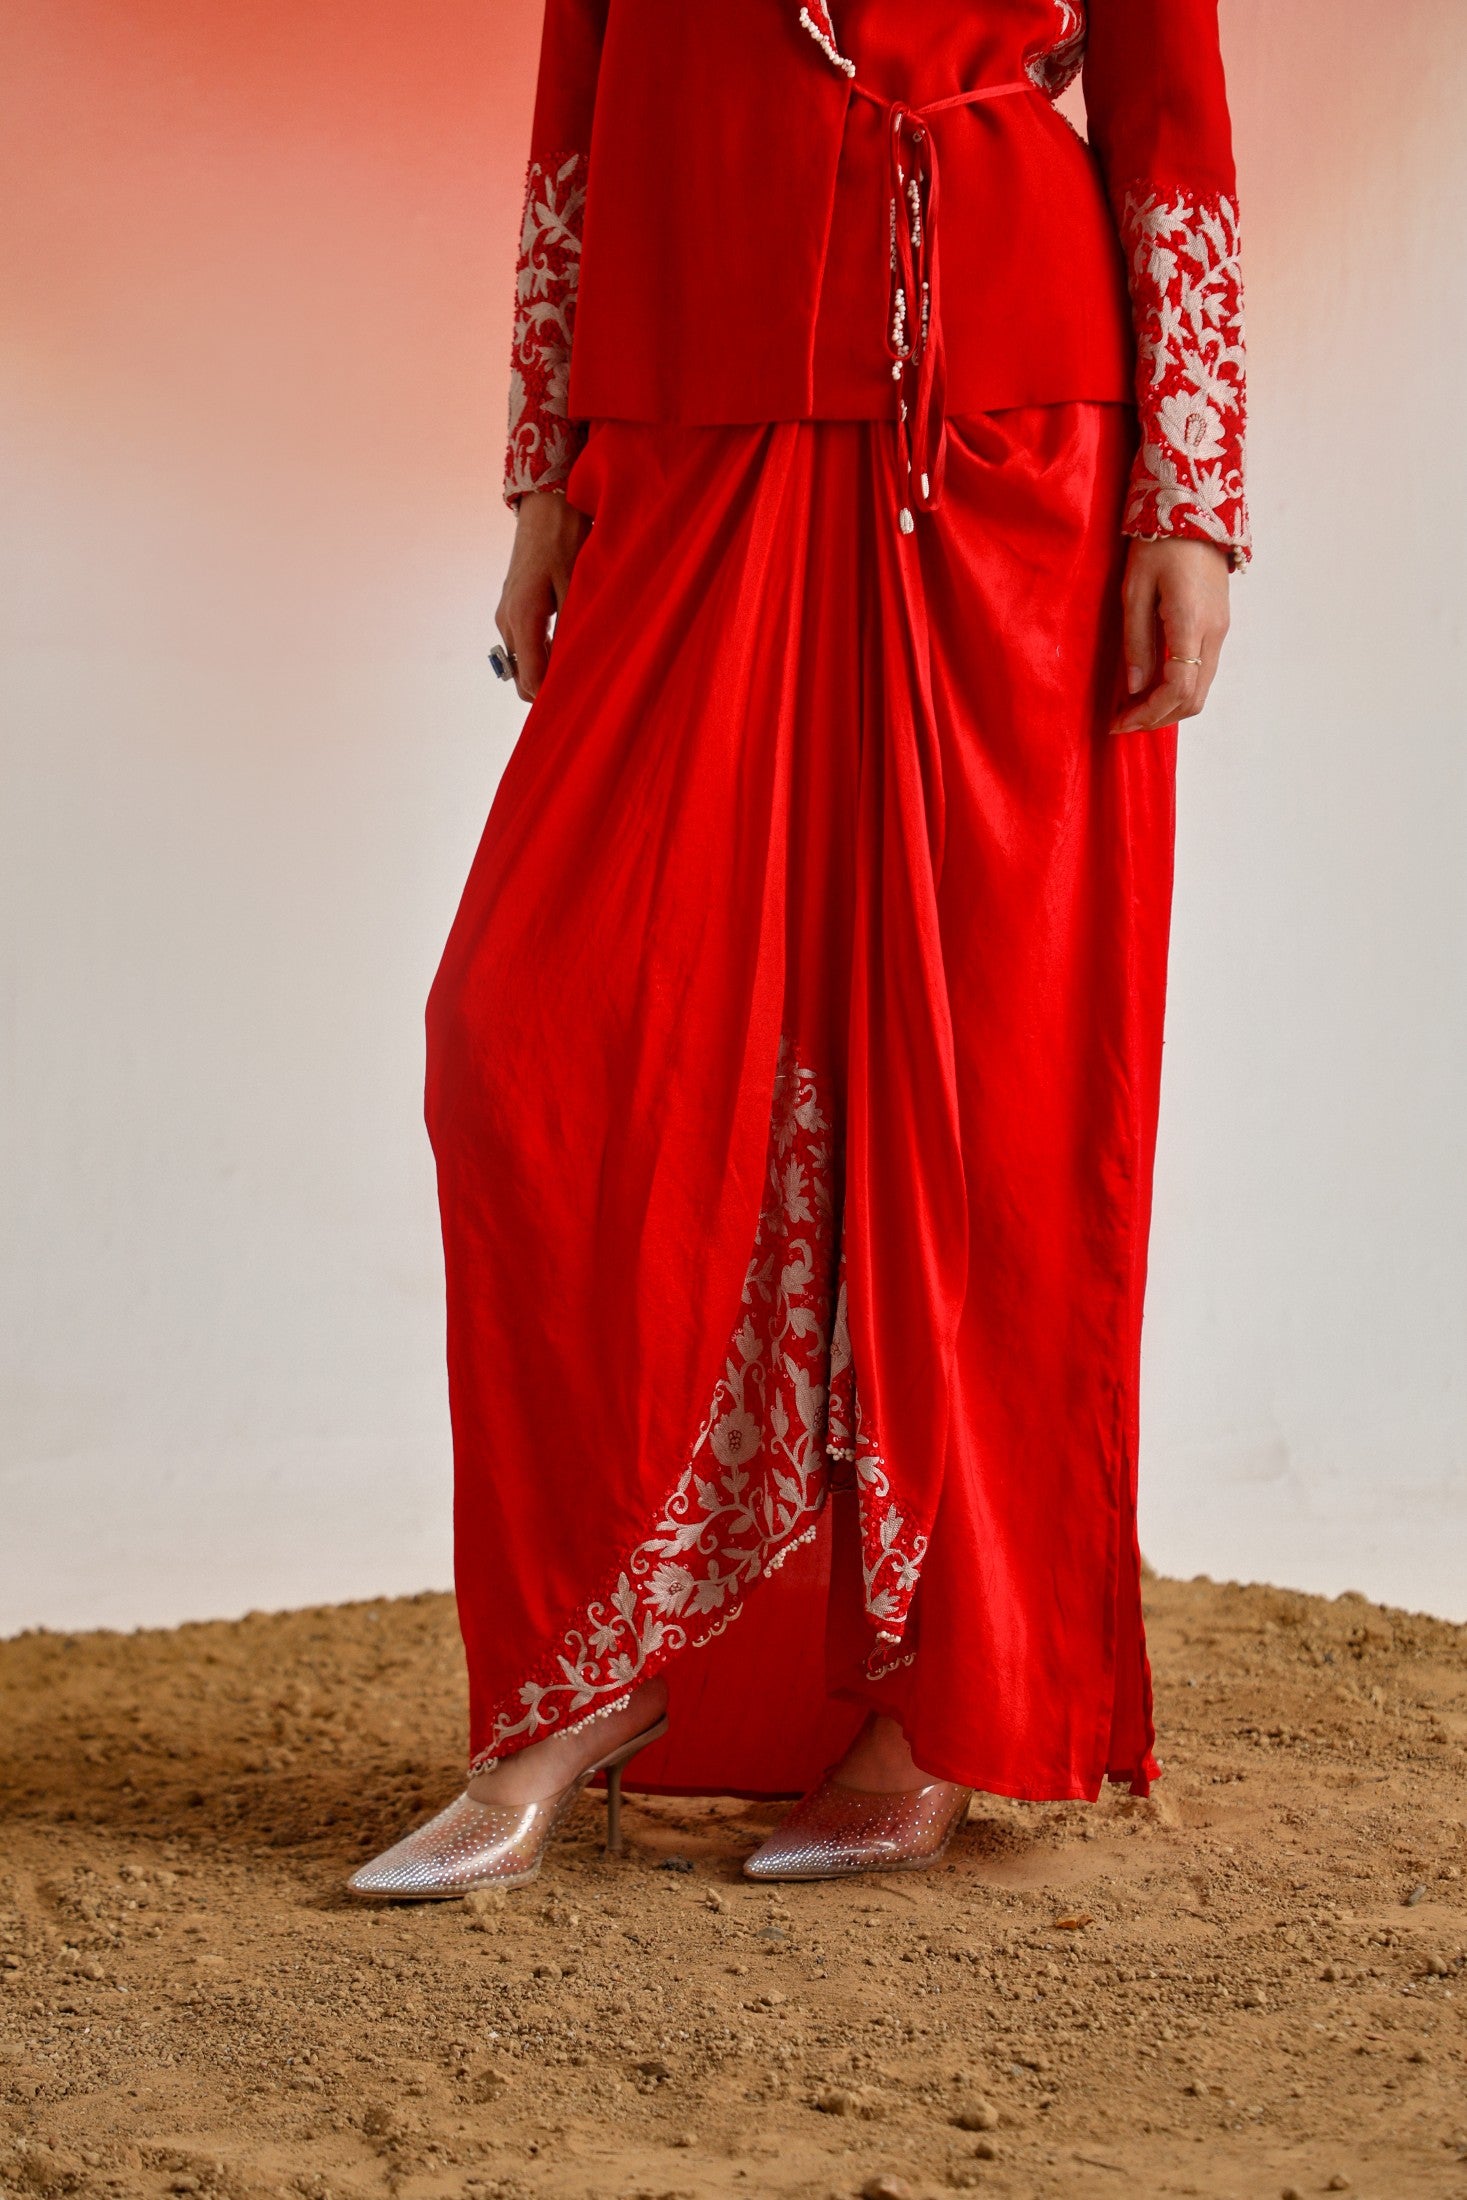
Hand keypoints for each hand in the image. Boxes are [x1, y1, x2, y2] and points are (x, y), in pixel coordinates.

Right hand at [495, 488, 589, 701]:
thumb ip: (572, 631)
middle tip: (586, 691)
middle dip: (549, 690)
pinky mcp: (511, 607)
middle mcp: (506, 621)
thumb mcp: (576, 587)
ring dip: (548, 670)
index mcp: (522, 619)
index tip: (580, 705)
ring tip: (582, 667)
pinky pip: (524, 644)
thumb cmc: (566, 541)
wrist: (546, 506)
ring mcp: (506, 614)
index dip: (553, 700)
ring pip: (524, 662)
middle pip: (523, 678)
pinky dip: (543, 654)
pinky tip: (568, 646)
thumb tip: (575, 670)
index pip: (531, 681)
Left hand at [1111, 537, 1230, 734]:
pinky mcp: (1218, 625)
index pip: (1177, 690)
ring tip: (1133, 707)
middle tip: (1123, 721)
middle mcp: (1214, 633)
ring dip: (1168, 706)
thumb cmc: (1158, 545)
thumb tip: (1135, 688)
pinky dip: (1177, 689)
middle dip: (1158, 718)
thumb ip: (1136, 642)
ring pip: (1200, 689)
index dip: (1148, 714)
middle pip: (1193, 699)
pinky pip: (1201, 671)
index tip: (1118, 722)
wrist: (1193, 509)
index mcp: (1192, 625)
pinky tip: (1151, 685)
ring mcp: (1221, 630)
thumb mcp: (1135, 592)